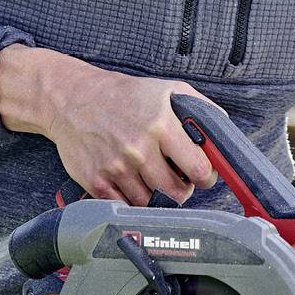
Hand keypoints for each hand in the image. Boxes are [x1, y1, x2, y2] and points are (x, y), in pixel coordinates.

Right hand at [0, 46, 219, 203]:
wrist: (71, 98)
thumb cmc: (123, 94)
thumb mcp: (167, 89)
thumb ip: (199, 109)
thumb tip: (222, 131)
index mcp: (161, 124)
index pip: (198, 168)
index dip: (206, 177)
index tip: (203, 176)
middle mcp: (138, 148)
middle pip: (175, 193)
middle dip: (182, 190)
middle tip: (178, 181)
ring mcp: (116, 167)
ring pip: (150, 202)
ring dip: (156, 196)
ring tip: (153, 178)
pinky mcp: (96, 181)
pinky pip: (125, 206)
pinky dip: (132, 200)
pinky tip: (133, 184)